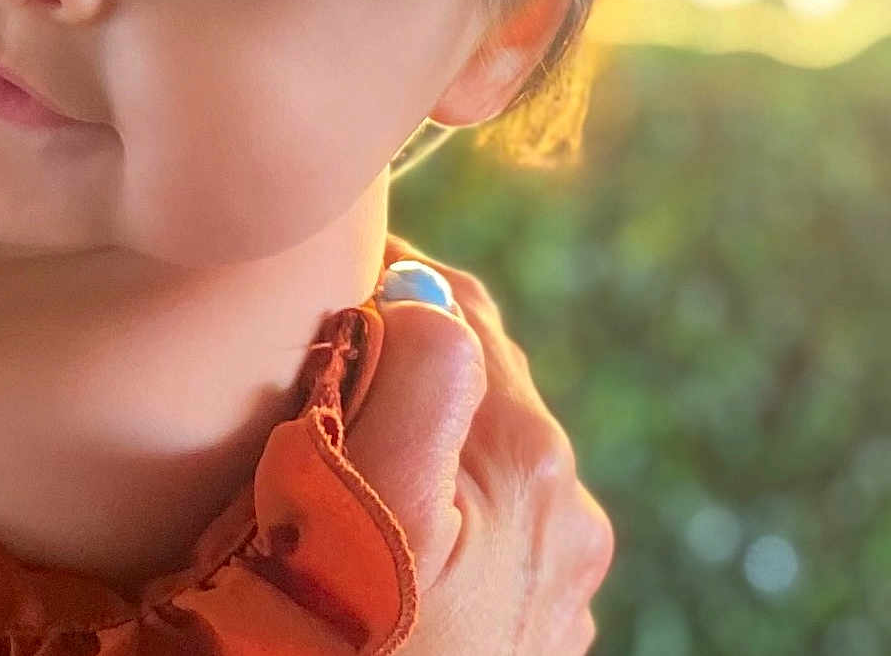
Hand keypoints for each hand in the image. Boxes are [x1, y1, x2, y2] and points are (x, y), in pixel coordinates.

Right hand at [347, 247, 614, 654]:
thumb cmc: (329, 646)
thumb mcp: (358, 505)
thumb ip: (413, 378)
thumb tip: (425, 296)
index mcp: (529, 458)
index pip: (459, 310)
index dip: (389, 278)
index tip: (323, 273)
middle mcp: (567, 512)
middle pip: (480, 377)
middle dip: (410, 348)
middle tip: (326, 348)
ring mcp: (556, 582)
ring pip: (485, 450)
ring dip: (429, 425)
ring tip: (352, 431)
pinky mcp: (530, 629)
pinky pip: (489, 524)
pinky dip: (444, 498)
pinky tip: (392, 522)